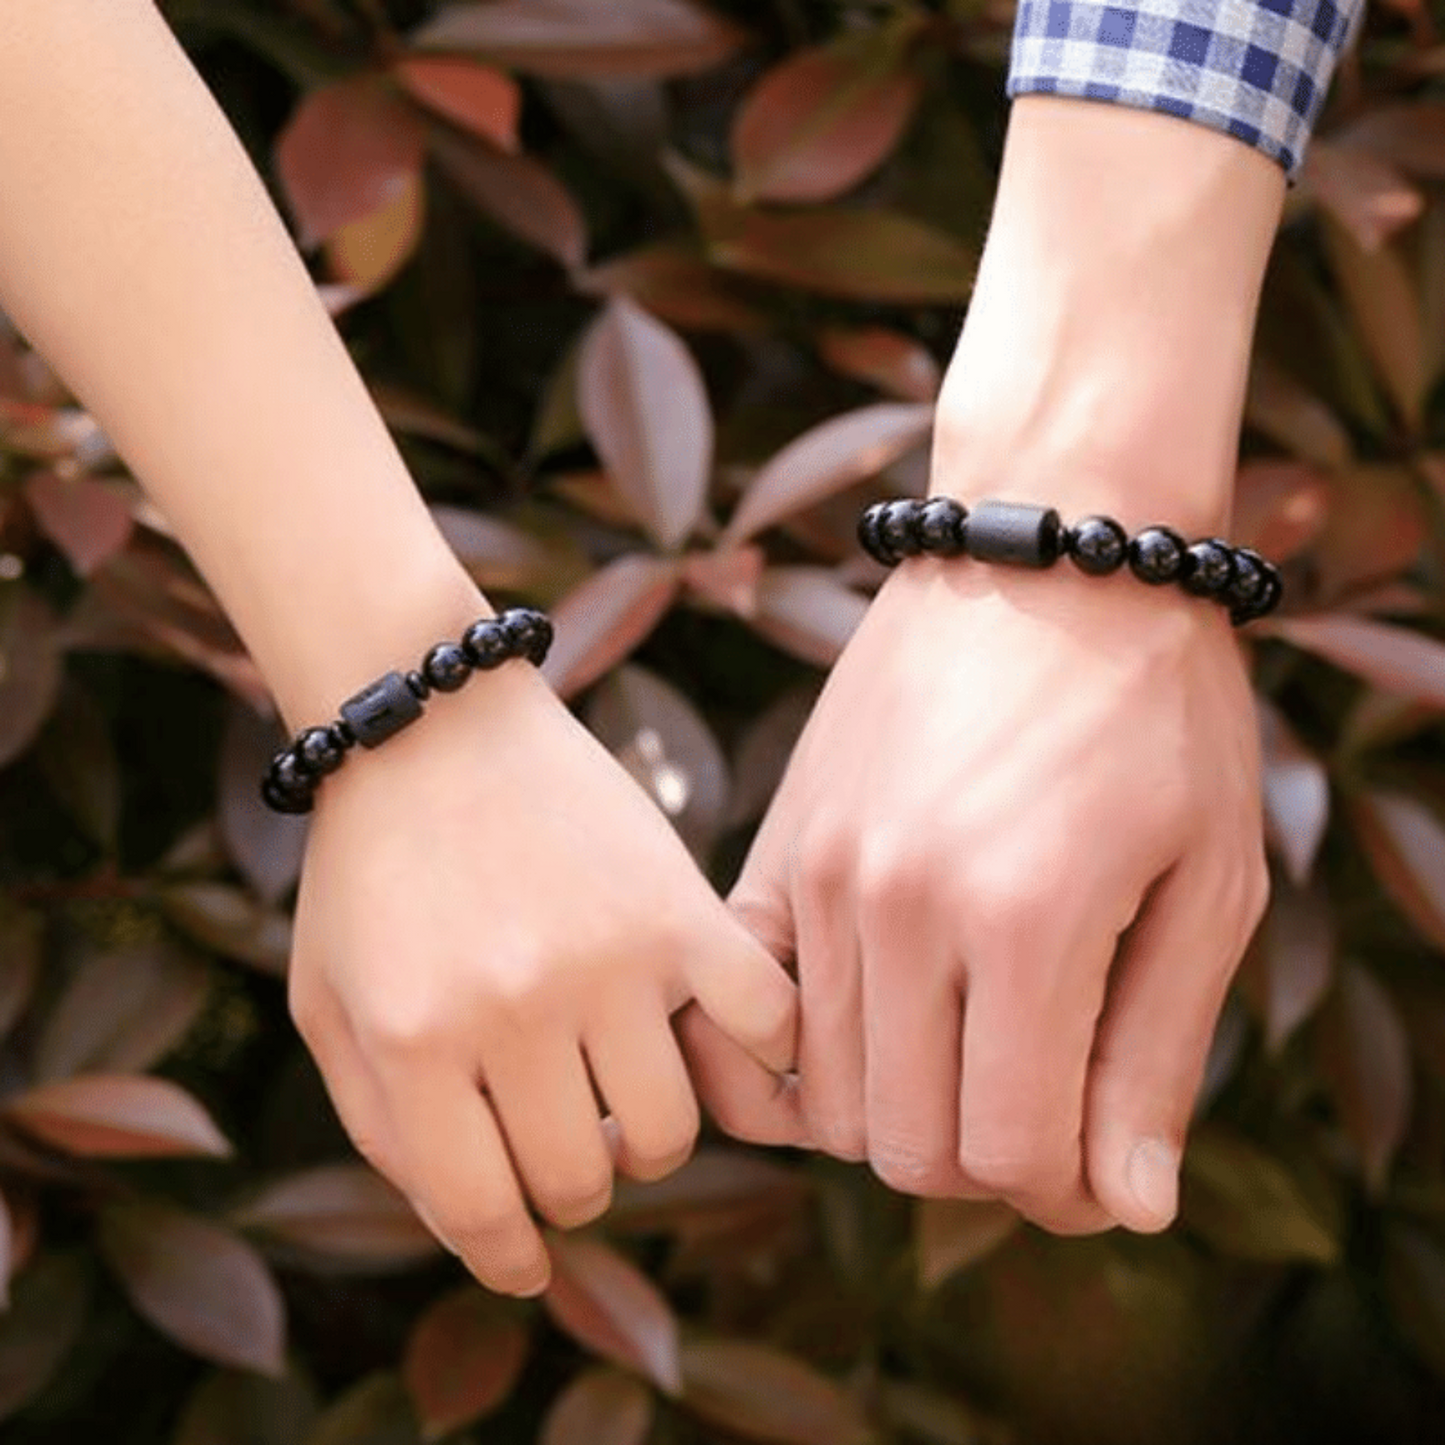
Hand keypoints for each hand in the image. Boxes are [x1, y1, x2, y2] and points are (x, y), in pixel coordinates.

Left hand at [286, 664, 796, 1294]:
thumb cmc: (371, 870)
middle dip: (569, 1181)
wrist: (434, 723)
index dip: (509, 1257)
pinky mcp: (680, 907)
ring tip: (619, 1089)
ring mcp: (609, 956)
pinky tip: (721, 1045)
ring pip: (668, 1129)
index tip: (527, 1262)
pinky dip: (761, 1056)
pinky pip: (762, 1027)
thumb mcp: (328, 1002)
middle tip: (564, 1138)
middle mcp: (515, 1007)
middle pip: (581, 1178)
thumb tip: (478, 1229)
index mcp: (414, 1038)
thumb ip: (383, 1129)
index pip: (484, 1212)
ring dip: (644, 1134)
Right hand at [685, 93, 1283, 1231]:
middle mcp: (898, 909)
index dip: (1061, 1188)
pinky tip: (870, 1019)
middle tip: (1038, 1106)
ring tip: (965, 1053)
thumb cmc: (1156, 711)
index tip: (1095, 1156)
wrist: (1043, 554)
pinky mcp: (774, 848)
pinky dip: (799, 1054)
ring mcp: (818, 876)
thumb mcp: (1210, 880)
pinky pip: (747, 1011)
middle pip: (904, 1145)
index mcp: (1025, 922)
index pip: (1005, 1153)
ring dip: (901, 1112)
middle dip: (981, 1161)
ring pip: (824, 1096)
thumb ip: (1157, 1053)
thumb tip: (1122, 1209)